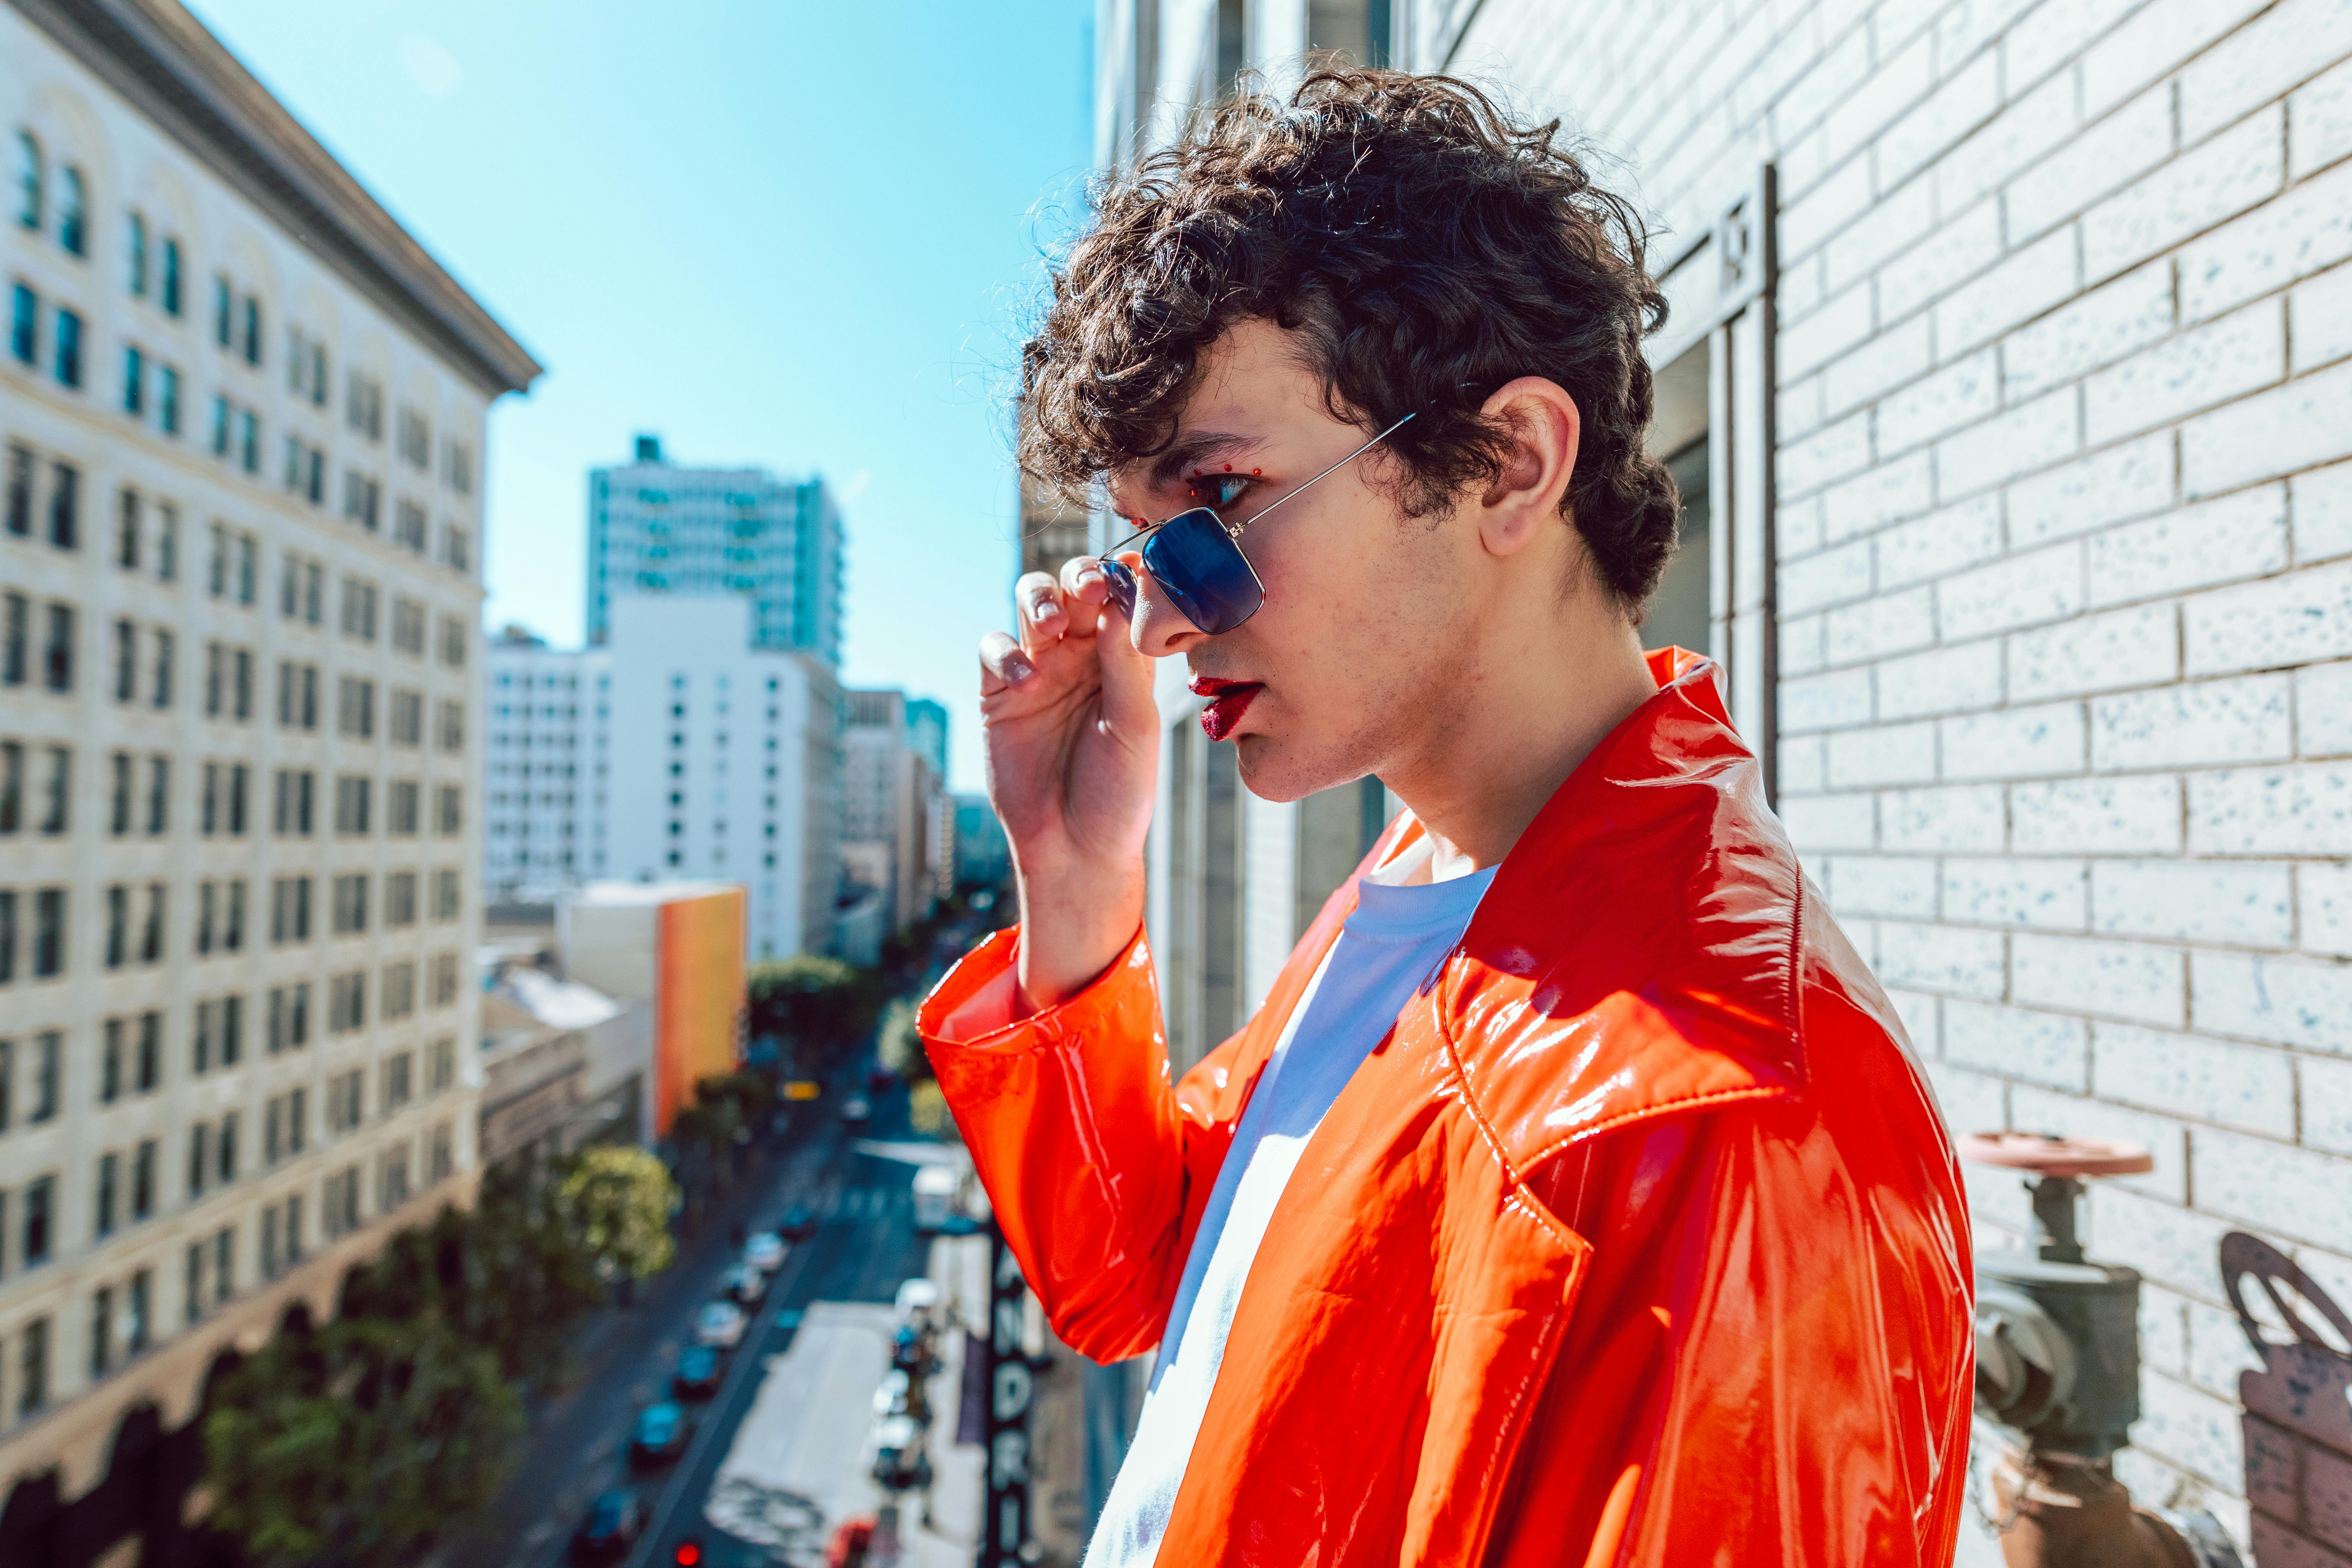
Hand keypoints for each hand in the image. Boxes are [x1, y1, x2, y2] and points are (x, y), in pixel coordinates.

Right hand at [979, 554, 1157, 1011]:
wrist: (1076, 850)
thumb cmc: (1119, 793)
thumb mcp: (1135, 729)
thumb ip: (1126, 667)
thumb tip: (1119, 605)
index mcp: (1123, 660)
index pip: (1121, 600)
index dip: (1122, 577)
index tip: (1129, 570)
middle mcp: (1082, 657)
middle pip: (1073, 590)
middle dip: (1078, 577)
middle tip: (1088, 588)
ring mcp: (1039, 671)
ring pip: (1031, 606)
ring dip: (1039, 601)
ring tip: (1050, 627)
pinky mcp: (999, 695)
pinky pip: (994, 650)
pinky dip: (1004, 654)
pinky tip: (1024, 679)